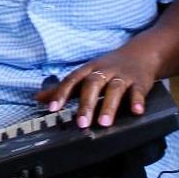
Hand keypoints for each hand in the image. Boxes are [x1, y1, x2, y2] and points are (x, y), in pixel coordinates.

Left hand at [35, 49, 157, 128]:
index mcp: (88, 70)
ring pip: (115, 89)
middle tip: (81, 124)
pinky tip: (137, 112)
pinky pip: (138, 91)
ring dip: (109, 106)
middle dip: (86, 105)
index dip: (61, 94)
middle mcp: (103, 72)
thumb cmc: (107, 68)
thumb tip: (38, 98)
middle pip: (92, 85)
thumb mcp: (84, 74)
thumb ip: (64, 88)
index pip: (71, 80)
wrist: (140, 53)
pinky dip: (137, 101)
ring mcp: (122, 76)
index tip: (52, 109)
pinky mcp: (140, 82)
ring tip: (104, 124)